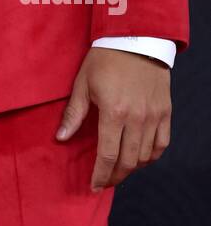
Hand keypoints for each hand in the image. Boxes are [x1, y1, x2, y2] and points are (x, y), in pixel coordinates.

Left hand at [56, 47, 171, 191]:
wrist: (136, 39)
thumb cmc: (105, 59)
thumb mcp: (83, 83)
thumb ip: (74, 114)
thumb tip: (60, 138)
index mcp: (113, 113)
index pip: (107, 156)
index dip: (100, 175)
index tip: (94, 186)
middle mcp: (136, 119)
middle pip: (127, 161)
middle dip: (114, 176)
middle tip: (105, 181)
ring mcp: (153, 116)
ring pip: (145, 156)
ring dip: (132, 168)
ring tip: (119, 169)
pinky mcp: (165, 112)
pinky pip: (162, 144)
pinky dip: (151, 156)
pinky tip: (140, 157)